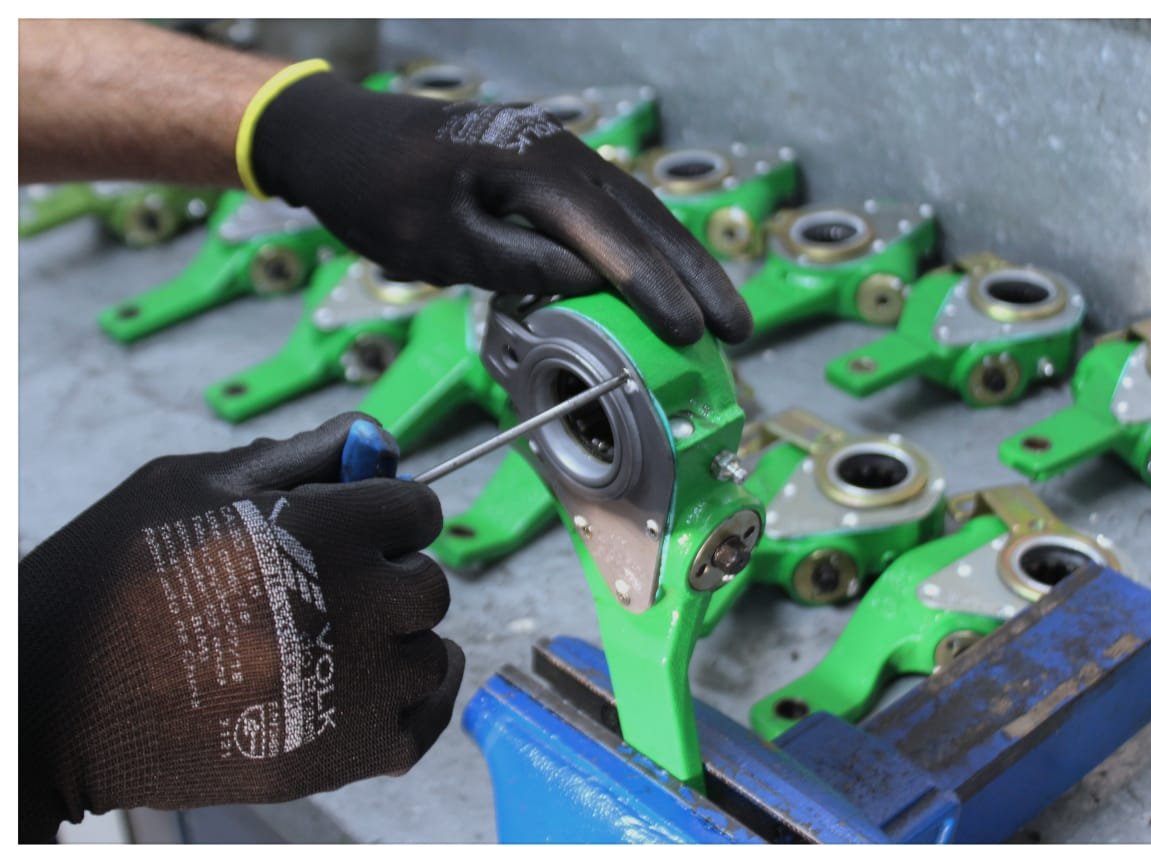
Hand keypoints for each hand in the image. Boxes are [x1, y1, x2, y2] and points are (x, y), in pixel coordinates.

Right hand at [19, 413, 461, 841]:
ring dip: (394, 641)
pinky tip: (384, 682)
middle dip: (392, 573)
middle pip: (428, 582)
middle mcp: (353, 607)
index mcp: (322, 530)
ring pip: (427, 653)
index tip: (368, 521)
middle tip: (337, 583)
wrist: (51, 695)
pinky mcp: (338, 756)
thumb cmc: (112, 580)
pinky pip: (422, 722)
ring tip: (333, 641)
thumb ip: (299, 454)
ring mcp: (351, 689)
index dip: (391, 509)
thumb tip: (378, 443)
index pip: (417, 508)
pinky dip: (415, 700)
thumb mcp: (195, 481)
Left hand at [250, 72, 752, 346]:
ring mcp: (556, 154)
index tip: (688, 331)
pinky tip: (666, 273)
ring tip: (720, 307)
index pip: (608, 234)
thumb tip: (587, 282)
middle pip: (643, 216)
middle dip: (694, 275)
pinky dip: (646, 245)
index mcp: (529, 165)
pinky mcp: (548, 168)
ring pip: (637, 210)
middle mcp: (556, 151)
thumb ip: (513, 260)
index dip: (652, 286)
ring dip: (682, 260)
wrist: (339, 138)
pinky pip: (613, 208)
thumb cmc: (376, 189)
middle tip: (736, 326)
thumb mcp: (435, 240)